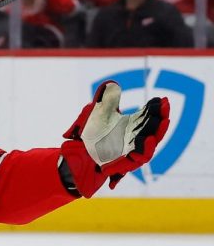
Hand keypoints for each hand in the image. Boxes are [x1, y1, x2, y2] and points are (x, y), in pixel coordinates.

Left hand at [60, 81, 169, 197]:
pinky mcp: (124, 162)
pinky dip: (145, 149)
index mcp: (131, 124)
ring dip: (158, 132)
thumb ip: (106, 100)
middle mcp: (135, 137)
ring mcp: (131, 150)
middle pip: (153, 128)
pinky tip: (149, 139)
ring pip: (150, 143)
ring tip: (164, 121)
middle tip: (166, 106)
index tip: (163, 99)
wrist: (79, 150)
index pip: (148, 115)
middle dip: (161, 117)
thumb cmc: (92, 132)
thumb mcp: (98, 112)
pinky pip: (138, 157)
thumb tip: (112, 83)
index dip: (157, 108)